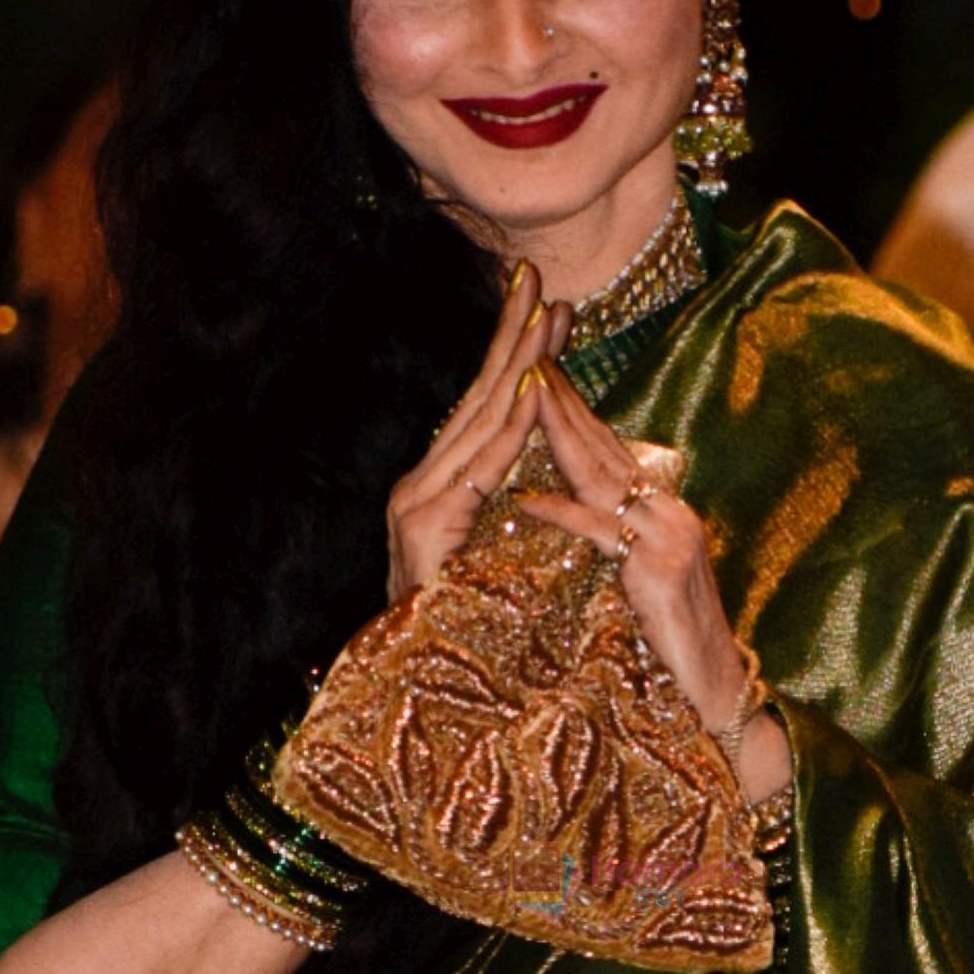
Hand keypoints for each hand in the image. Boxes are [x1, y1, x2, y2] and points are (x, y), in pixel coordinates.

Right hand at [385, 265, 572, 598]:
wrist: (428, 692)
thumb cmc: (473, 631)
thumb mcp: (504, 556)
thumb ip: (519, 509)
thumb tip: (555, 465)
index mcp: (440, 489)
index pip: (485, 409)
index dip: (516, 356)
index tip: (549, 307)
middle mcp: (421, 487)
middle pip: (478, 399)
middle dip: (513, 338)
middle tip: (541, 280)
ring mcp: (418, 505)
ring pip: (480, 421)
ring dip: (517, 364)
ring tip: (545, 315)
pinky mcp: (427, 529)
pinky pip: (481, 468)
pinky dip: (509, 426)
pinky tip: (532, 387)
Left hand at [514, 368, 790, 802]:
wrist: (718, 701)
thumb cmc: (673, 652)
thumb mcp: (642, 584)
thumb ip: (613, 544)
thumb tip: (566, 515)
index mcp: (667, 514)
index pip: (612, 452)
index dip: (574, 411)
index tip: (537, 375)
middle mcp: (674, 516)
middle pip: (605, 450)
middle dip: (563, 403)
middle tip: (525, 360)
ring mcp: (672, 539)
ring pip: (602, 478)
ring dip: (560, 434)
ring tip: (524, 398)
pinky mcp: (660, 572)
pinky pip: (600, 533)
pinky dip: (561, 513)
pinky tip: (528, 498)